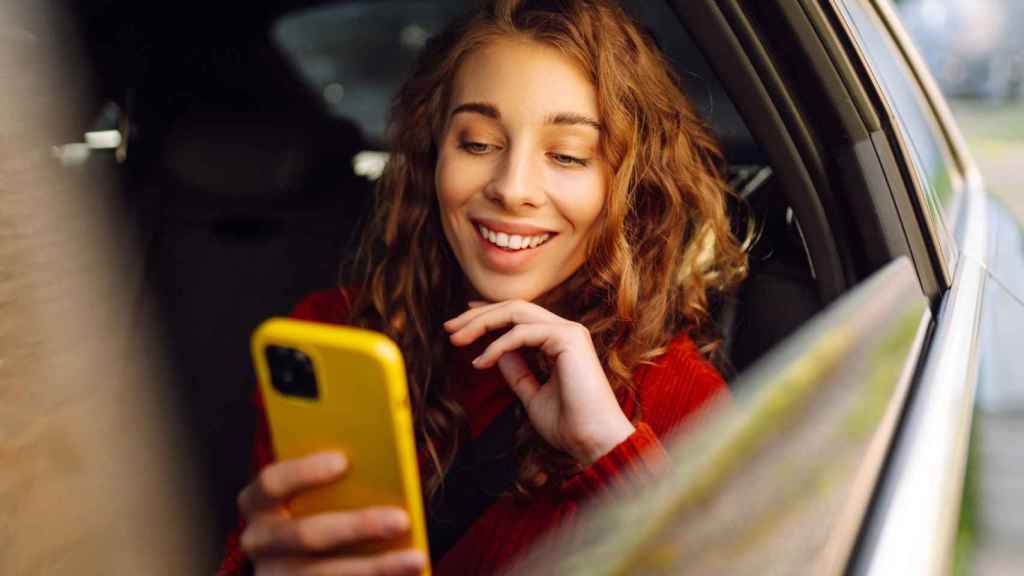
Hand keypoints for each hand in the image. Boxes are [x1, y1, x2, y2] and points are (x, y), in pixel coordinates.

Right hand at [238, 452, 426, 574]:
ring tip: (416, 559)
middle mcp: (259, 542)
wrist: (294, 560)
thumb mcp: (311, 493)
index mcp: (257, 503)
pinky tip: (406, 571)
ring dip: (377, 568)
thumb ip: (335, 481)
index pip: (272, 482)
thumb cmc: (313, 508)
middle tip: (402, 519)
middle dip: (358, 526)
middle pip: (307, 535)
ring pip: (327, 574)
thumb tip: (383, 464)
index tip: (344, 460)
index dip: (305, 471)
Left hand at [444, 300, 634, 464]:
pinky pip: (522, 333)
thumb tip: (493, 353)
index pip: (518, 316)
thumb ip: (516, 371)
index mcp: (559, 341)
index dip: (488, 314)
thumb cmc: (568, 424)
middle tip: (448, 328)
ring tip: (457, 339)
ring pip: (516, 312)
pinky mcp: (569, 338)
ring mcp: (568, 331)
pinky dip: (497, 346)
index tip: (461, 323)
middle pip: (513, 308)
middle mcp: (565, 331)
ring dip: (481, 323)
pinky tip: (481, 362)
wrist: (592, 441)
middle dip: (478, 316)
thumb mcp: (531, 394)